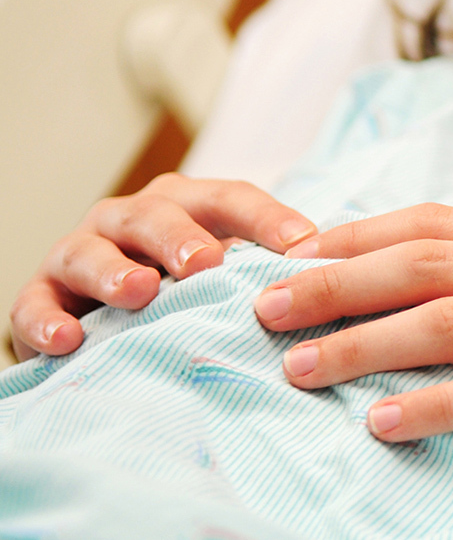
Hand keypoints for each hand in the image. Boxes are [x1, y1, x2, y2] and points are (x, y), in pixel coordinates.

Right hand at [10, 173, 316, 361]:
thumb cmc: (184, 288)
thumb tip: (329, 279)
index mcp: (186, 204)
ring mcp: (83, 251)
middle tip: (207, 264)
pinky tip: (70, 341)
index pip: (230, 199)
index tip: (303, 243)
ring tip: (141, 293)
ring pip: (92, 251)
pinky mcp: (42, 294)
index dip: (267, 218)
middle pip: (157, 214)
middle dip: (181, 237)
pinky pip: (36, 304)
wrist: (101, 312)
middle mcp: (132, 218)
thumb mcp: (224, 273)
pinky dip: (48, 321)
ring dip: (115, 272)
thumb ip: (262, 270)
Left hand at [253, 203, 452, 476]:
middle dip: (336, 282)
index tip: (293, 254)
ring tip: (296, 367)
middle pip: (424, 261)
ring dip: (365, 343)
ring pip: (449, 319)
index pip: (433, 219)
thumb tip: (437, 281)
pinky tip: (383, 424)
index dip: (357, 233)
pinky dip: (439, 405)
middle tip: (263, 305)